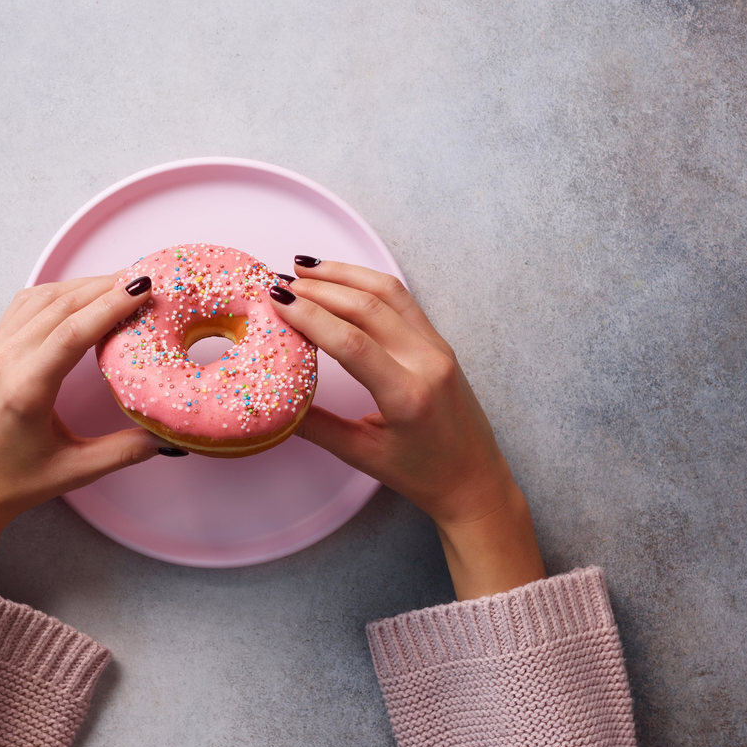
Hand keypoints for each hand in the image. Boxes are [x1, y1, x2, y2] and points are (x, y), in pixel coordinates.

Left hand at [0, 273, 169, 587]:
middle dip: (105, 287)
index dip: (110, 304)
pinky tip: (81, 295)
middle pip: (61, 306)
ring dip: (82, 286)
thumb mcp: (76, 470)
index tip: (144, 287)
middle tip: (145, 280)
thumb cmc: (15, 484)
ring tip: (120, 284)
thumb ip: (126, 451)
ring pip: (41, 299)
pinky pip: (25, 306)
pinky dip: (58, 293)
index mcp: (25, 390)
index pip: (73, 331)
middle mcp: (4, 362)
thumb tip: (171, 439)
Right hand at [271, 259, 544, 599]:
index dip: (310, 316)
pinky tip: (342, 278)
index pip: (351, 343)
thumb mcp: (362, 455)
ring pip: (388, 293)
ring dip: (344, 275)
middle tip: (279, 281)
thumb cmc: (421, 474)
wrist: (474, 480)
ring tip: (305, 266)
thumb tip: (272, 401)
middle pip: (367, 308)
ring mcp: (437, 348)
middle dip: (319, 289)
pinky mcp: (439, 342)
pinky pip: (402, 300)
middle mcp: (427, 363)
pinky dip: (368, 282)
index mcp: (407, 396)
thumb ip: (315, 426)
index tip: (276, 300)